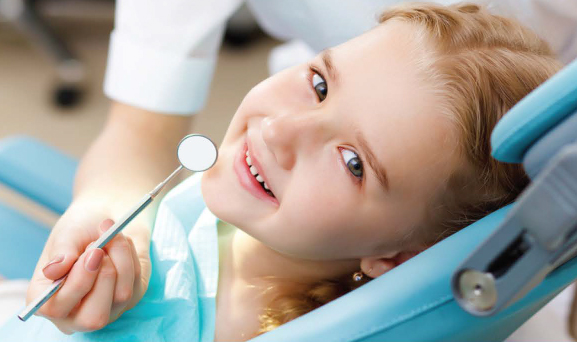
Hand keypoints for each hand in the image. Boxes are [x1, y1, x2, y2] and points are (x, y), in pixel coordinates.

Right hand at [25, 200, 150, 333]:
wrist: (106, 219)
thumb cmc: (80, 229)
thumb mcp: (66, 234)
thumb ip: (61, 253)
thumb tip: (52, 271)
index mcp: (48, 301)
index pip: (56, 310)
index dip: (77, 282)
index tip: (93, 251)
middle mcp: (75, 314)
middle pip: (94, 318)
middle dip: (103, 277)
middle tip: (102, 247)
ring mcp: (107, 309)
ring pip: (121, 295)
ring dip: (120, 258)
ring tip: (111, 235)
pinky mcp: (132, 298)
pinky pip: (137, 282)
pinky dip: (131, 257)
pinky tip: (122, 242)